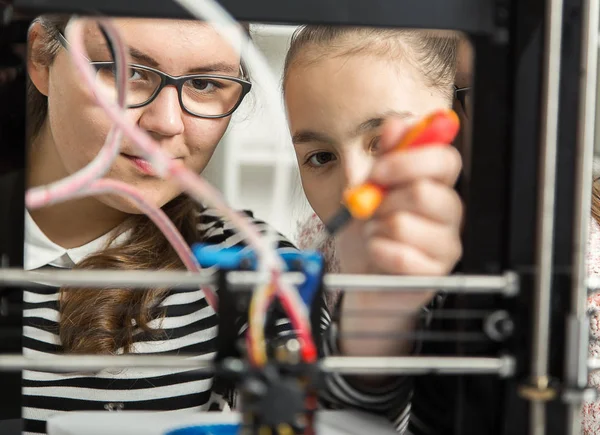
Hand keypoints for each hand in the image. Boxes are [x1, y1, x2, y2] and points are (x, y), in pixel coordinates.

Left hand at [337, 116, 462, 356]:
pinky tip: (379, 253)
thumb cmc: (371, 232)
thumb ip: (385, 155)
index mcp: (438, 185)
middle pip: (423, 191)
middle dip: (383, 199)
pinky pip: (400, 255)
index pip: (445, 160)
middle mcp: (449, 212)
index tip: (378, 169)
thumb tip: (395, 123)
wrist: (364, 277)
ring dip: (376, 228)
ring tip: (376, 233)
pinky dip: (378, 252)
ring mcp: (446, 244)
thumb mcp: (370, 187)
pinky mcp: (435, 273)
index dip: (407, 160)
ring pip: (404, 223)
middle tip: (371, 208)